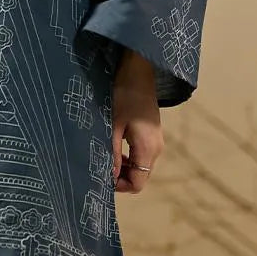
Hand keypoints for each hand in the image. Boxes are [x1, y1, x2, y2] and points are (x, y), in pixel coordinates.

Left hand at [112, 48, 162, 193]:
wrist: (139, 70)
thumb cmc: (124, 95)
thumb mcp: (113, 125)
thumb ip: (111, 152)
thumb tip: (107, 177)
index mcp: (148, 149)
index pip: (137, 184)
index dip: (118, 185)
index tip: (100, 176)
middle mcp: (157, 149)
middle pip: (140, 176)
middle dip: (120, 176)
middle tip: (100, 165)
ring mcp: (157, 141)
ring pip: (140, 166)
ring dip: (123, 166)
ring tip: (105, 154)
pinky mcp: (153, 134)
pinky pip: (141, 154)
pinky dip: (129, 156)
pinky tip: (114, 145)